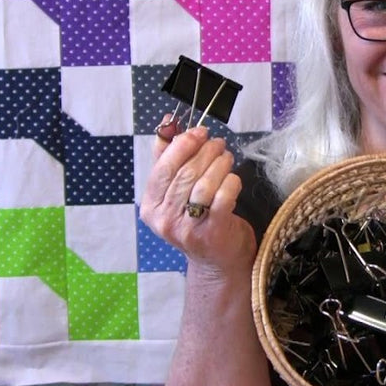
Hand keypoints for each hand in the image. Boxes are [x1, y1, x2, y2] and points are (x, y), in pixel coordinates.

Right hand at [140, 114, 257, 279]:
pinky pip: (222, 198)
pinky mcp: (212, 233)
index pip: (163, 168)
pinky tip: (234, 178)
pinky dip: (230, 183)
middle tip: (218, 143)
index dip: (182, 144)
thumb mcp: (177, 192)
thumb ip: (168, 158)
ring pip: (203, 184)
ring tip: (227, 157)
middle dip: (205, 152)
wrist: (217, 262)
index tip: (199, 132)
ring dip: (219, 164)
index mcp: (151, 206)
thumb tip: (167, 123)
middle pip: (185, 174)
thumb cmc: (198, 220)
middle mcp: (164, 219)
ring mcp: (187, 228)